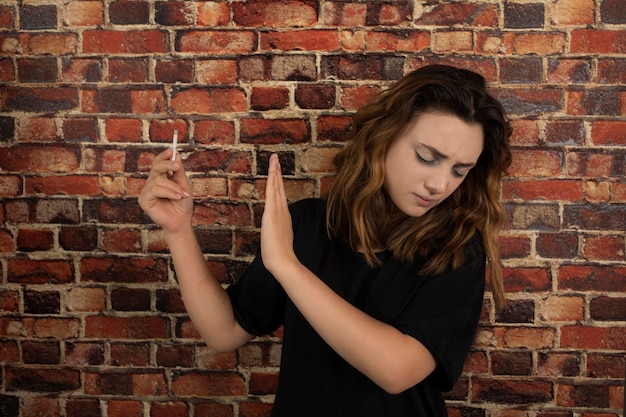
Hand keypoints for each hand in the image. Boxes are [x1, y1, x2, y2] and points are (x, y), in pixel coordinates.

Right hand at [138, 148, 191, 233]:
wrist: (182, 220)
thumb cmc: (182, 203)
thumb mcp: (183, 184)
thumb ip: (178, 171)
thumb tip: (176, 155)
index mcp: (161, 177)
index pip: (158, 163)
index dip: (163, 156)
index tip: (171, 150)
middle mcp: (152, 182)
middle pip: (155, 167)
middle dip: (167, 165)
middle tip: (177, 166)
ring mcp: (147, 191)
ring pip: (158, 180)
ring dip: (173, 187)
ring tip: (183, 194)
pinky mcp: (144, 200)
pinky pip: (154, 190)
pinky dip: (168, 192)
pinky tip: (176, 197)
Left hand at [261, 154, 297, 275]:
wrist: (283, 261)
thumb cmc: (280, 255)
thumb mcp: (279, 239)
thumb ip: (278, 231)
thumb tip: (276, 230)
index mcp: (284, 216)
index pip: (280, 195)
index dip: (279, 182)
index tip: (277, 170)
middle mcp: (283, 210)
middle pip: (279, 187)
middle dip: (277, 172)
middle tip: (276, 158)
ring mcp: (278, 211)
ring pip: (276, 187)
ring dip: (275, 172)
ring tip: (274, 159)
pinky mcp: (271, 214)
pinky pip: (272, 194)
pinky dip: (273, 182)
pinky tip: (272, 172)